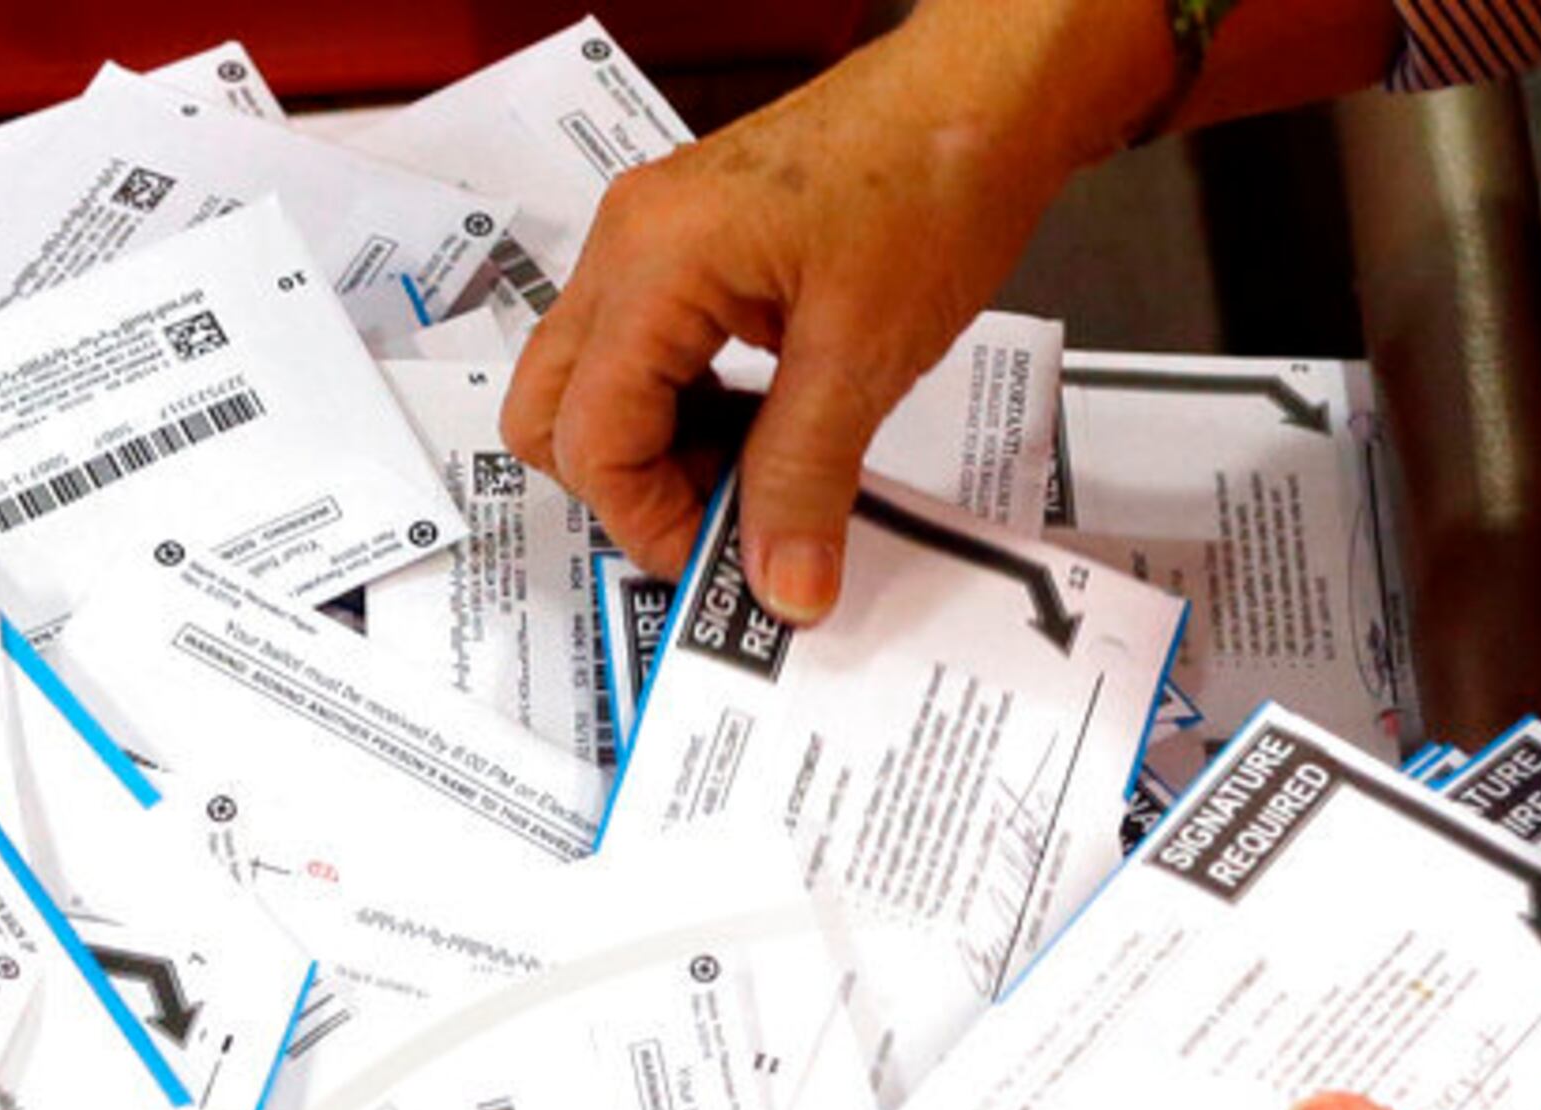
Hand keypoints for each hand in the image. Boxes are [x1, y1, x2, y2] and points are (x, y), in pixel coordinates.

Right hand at [501, 0, 1161, 618]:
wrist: (989, 91)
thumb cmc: (934, 177)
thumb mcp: (867, 352)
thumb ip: (806, 478)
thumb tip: (783, 587)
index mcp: (654, 262)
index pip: (589, 433)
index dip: (646, 518)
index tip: (721, 560)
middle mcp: (628, 243)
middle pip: (551, 411)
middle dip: (626, 487)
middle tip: (719, 521)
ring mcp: (650, 236)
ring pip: (590, 384)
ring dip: (657, 449)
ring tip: (756, 473)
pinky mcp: (687, 242)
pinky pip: (641, 348)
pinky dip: (683, 405)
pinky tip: (760, 422)